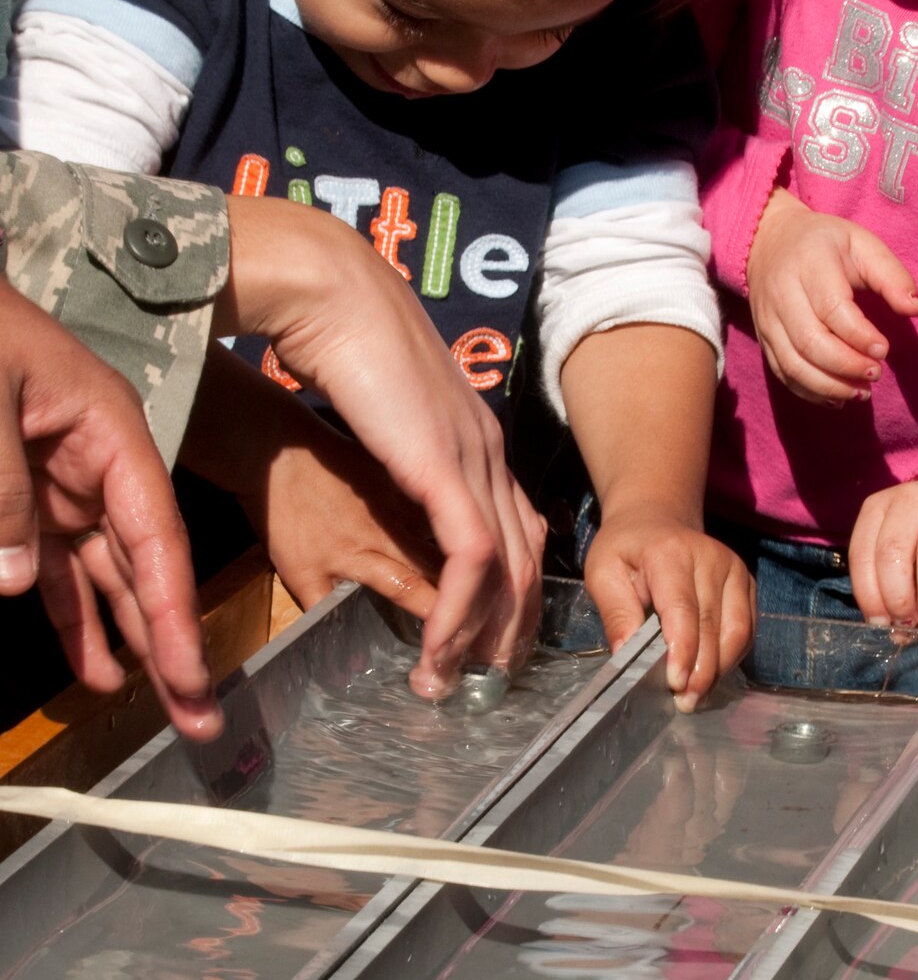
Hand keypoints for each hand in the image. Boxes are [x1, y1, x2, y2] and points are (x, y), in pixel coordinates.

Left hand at [0, 280, 220, 738]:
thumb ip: (4, 489)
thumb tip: (21, 583)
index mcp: (110, 429)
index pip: (157, 534)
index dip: (174, 610)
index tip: (192, 675)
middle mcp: (99, 463)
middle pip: (147, 566)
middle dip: (171, 644)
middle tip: (199, 718)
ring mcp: (63, 484)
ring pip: (106, 577)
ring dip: (128, 641)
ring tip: (159, 707)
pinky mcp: (26, 499)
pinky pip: (57, 569)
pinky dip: (74, 617)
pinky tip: (96, 667)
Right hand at [218, 197, 544, 692]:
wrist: (330, 294)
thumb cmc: (342, 339)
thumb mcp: (388, 408)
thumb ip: (404, 444)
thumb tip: (393, 470)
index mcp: (477, 436)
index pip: (518, 526)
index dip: (510, 588)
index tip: (489, 636)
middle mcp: (490, 450)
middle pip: (526, 557)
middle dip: (508, 628)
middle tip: (483, 680)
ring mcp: (475, 458)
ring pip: (506, 569)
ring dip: (481, 636)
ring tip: (453, 684)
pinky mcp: (446, 468)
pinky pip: (471, 560)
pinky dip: (457, 615)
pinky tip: (437, 651)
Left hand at [583, 506, 754, 709]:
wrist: (657, 519)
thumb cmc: (626, 549)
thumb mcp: (603, 572)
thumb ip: (615, 613)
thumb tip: (625, 656)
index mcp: (670, 554)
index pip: (683, 609)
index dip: (683, 650)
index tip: (675, 683)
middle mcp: (711, 559)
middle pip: (713, 625)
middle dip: (701, 670)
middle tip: (684, 702)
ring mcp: (734, 570)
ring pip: (738, 630)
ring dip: (720, 669)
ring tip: (697, 696)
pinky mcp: (746, 582)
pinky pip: (747, 628)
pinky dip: (732, 657)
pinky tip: (712, 674)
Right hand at [747, 187, 917, 403]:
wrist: (768, 242)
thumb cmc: (825, 244)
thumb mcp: (862, 244)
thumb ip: (892, 275)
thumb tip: (917, 309)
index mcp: (809, 264)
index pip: (832, 308)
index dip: (860, 336)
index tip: (884, 350)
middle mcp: (782, 293)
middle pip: (810, 341)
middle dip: (846, 366)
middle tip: (876, 373)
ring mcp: (768, 319)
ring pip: (793, 364)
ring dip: (830, 386)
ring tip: (862, 392)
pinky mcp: (763, 338)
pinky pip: (782, 373)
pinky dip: (810, 391)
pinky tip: (838, 396)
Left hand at [849, 480, 917, 631]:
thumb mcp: (901, 547)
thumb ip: (890, 583)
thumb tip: (896, 632)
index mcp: (877, 508)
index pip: (863, 554)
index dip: (869, 595)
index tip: (881, 624)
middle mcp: (909, 500)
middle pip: (893, 553)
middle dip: (898, 599)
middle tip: (908, 625)